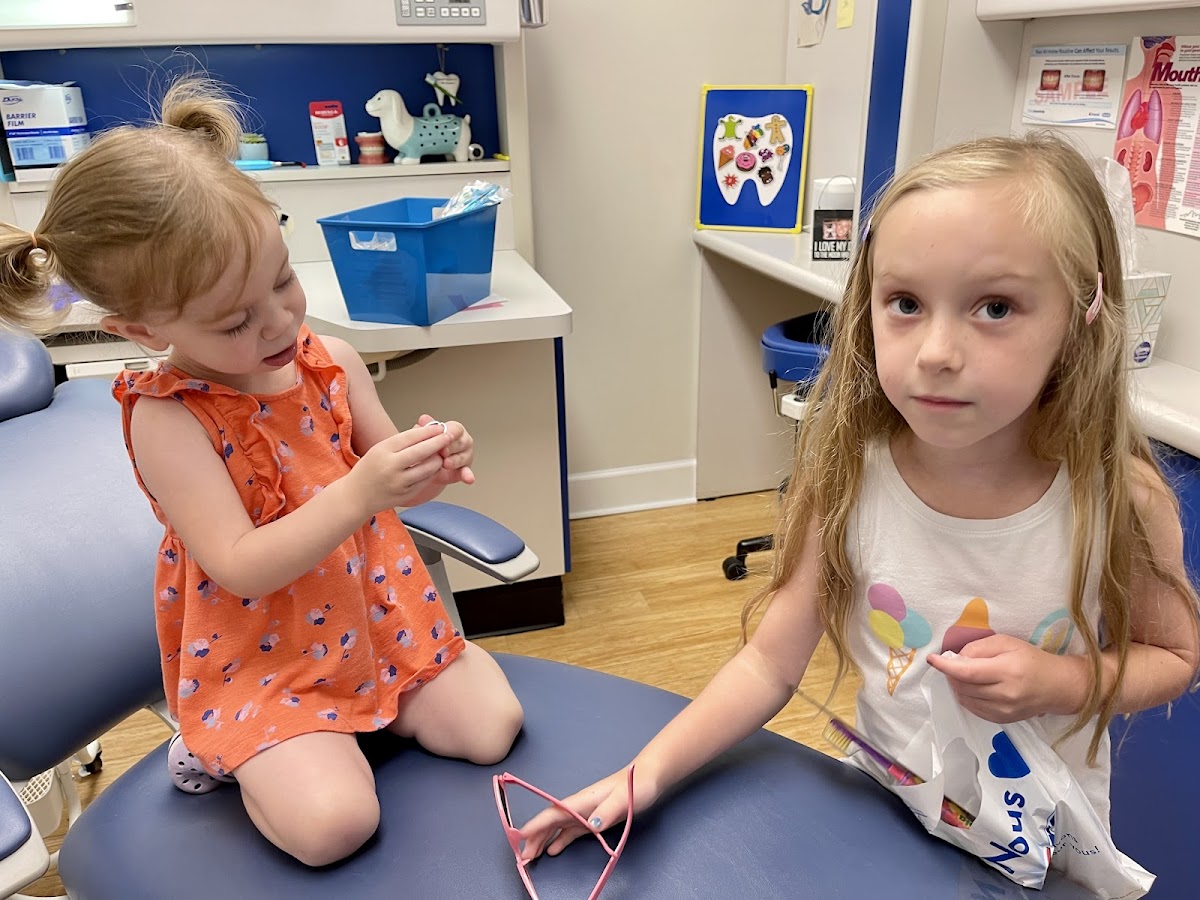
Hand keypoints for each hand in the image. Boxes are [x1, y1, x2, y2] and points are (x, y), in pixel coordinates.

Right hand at [345, 423, 454, 515]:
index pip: (410, 437)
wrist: (356, 497)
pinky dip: (432, 472)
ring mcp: (399, 482)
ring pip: (428, 468)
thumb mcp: (379, 450)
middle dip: (439, 442)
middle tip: (449, 436)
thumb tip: (426, 430)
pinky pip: (426, 481)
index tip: (439, 427)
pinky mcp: (406, 495)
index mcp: (382, 451)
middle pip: (422, 451)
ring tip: (441, 453)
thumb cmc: (369, 470)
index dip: (428, 431)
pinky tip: (434, 467)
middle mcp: (390, 467)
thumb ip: (401, 442)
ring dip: (438, 459)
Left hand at [415, 414, 474, 485]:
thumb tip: (423, 419)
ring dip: (455, 461)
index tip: (442, 437)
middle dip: (451, 448)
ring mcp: (466, 456)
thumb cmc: (426, 448)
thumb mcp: (423, 437)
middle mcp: (463, 442)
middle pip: (462, 442)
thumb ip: (425, 428)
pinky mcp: (465, 471)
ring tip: (446, 464)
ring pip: (464, 457)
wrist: (423, 468)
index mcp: (454, 430)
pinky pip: (467, 473)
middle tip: (442, 452)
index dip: (449, 434)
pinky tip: (468, 478)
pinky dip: (468, 475)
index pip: (455, 429)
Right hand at [517, 766, 659, 860]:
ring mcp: (585, 812)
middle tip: (523, 855)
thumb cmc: (635, 786)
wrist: (647, 779)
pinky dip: (559, 840)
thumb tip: (591, 826)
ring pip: (557, 827)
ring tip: (531, 855)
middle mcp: (579, 806)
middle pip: (551, 821)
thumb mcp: (624, 799)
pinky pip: (570, 830)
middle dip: (534, 837)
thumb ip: (607, 811)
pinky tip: (552, 850)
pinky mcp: (593, 818)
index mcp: (582, 800)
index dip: (536, 824)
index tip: (520, 835)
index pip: (553, 812)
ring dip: (543, 840)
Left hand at [926, 635, 1085, 722]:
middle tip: (954, 663)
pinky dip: (967, 697)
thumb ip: (979, 648)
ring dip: (958, 685)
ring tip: (966, 674)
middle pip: (963, 686)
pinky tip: (973, 687)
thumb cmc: (1032, 659)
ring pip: (966, 698)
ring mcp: (1004, 711)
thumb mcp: (1007, 643)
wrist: (1058, 686)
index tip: (932, 659)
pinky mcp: (1002, 720)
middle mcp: (1005, 695)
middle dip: (951, 674)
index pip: (967, 672)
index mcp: (1007, 671)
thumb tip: (955, 658)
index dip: (946, 666)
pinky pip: (974, 709)